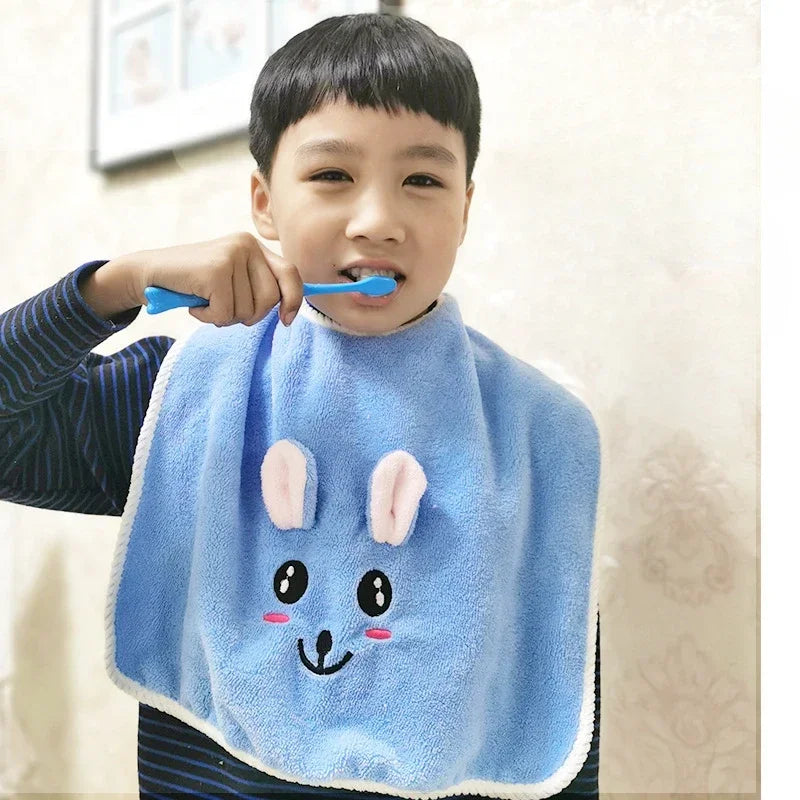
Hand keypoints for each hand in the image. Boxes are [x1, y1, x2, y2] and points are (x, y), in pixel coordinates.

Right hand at [118, 232, 303, 326]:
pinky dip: (208, 317)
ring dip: (224, 317)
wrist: (150, 273)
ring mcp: (231, 255)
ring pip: (247, 310)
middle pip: (270, 298)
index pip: (291, 273)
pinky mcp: (215, 269)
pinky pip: (225, 312)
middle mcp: (247, 245)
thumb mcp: (233, 281)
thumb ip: (258, 288)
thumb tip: (289, 313)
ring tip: (206, 302)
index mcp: (254, 246)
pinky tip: (195, 303)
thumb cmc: (194, 284)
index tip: (286, 320)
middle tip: (224, 308)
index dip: (294, 300)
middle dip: (249, 315)